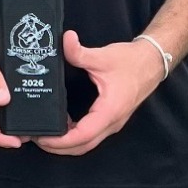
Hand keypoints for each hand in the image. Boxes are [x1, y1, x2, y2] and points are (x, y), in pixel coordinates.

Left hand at [33, 29, 164, 155]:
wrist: (151, 63)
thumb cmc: (130, 62)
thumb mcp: (103, 56)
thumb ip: (80, 52)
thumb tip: (65, 40)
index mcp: (109, 111)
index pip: (83, 135)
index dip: (62, 141)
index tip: (43, 138)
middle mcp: (111, 123)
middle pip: (83, 146)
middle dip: (59, 147)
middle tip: (36, 137)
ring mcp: (112, 123)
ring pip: (87, 143)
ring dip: (67, 143)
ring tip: (46, 132)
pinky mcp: (110, 118)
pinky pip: (91, 134)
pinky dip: (75, 134)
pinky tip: (63, 121)